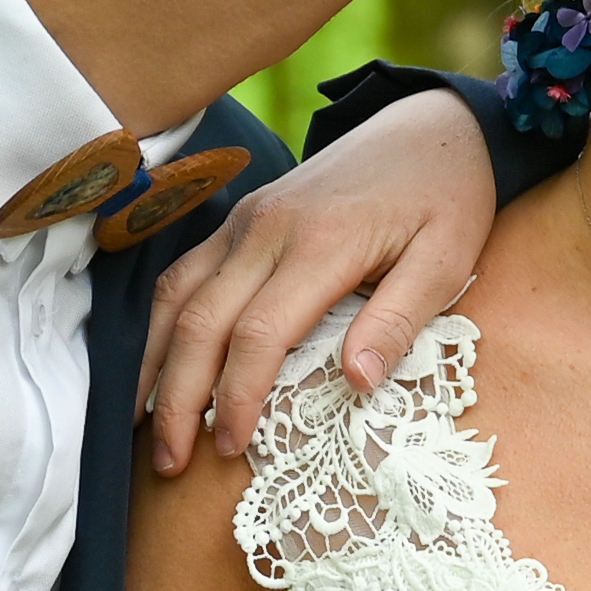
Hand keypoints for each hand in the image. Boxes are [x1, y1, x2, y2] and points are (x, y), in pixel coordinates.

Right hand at [139, 89, 497, 472]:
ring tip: (144, 427)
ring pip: (175, 296)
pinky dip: (162, 325)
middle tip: (168, 462)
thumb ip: (399, 321)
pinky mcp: (241, 219)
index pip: (257, 334)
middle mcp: (267, 228)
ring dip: (155, 365)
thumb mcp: (447, 261)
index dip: (236, 397)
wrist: (431, 128)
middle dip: (177, 398)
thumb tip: (355, 383)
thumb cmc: (446, 199)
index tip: (229, 449)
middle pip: (199, 321)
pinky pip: (184, 274)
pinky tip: (157, 367)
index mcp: (320, 243)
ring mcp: (246, 220)